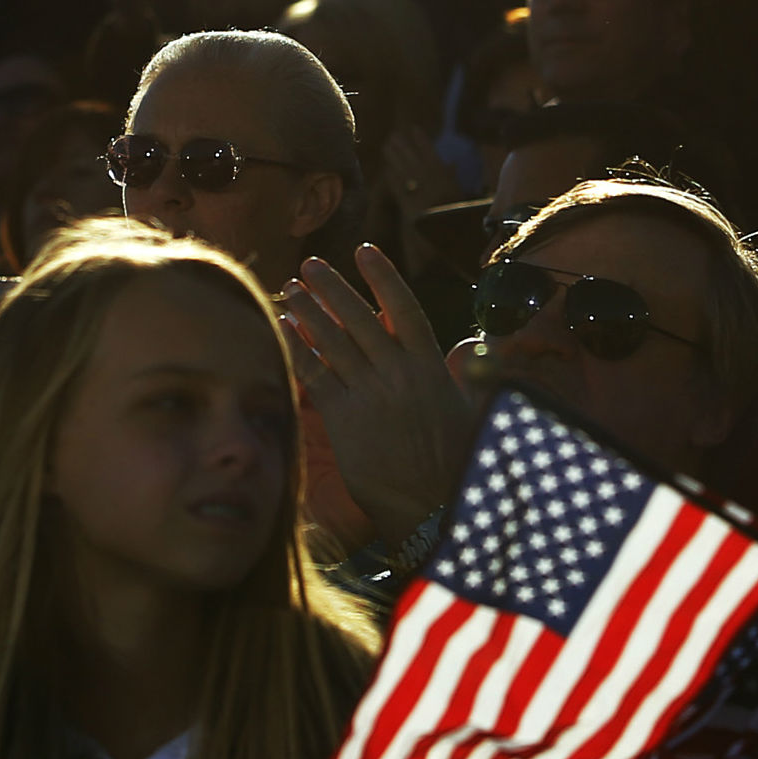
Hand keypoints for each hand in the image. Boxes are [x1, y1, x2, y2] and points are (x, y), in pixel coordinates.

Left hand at [281, 245, 476, 544]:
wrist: (431, 507)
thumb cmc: (459, 463)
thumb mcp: (474, 411)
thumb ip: (468, 373)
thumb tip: (469, 345)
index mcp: (430, 366)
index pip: (403, 308)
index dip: (382, 277)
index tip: (364, 251)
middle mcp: (397, 374)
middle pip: (359, 318)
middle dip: (332, 288)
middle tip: (310, 265)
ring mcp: (369, 395)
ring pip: (331, 341)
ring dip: (308, 312)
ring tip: (290, 290)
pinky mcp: (344, 420)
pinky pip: (314, 376)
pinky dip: (297, 350)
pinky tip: (283, 332)